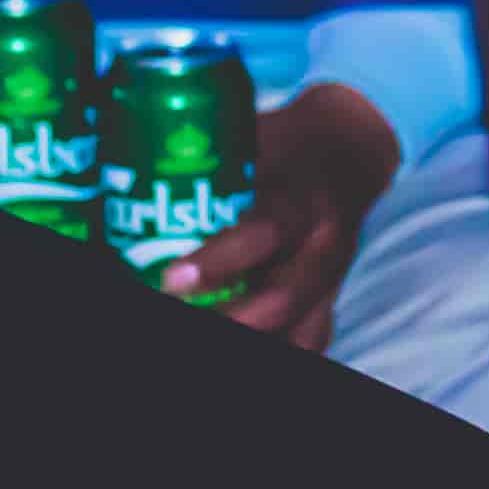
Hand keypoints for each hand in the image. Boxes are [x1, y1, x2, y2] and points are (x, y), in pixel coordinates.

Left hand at [165, 80, 403, 342]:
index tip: (171, 279)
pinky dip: (280, 344)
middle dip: (230, 319)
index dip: (217, 262)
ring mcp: (332, 283)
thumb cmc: (286, 148)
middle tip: (175, 310)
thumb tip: (140, 192)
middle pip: (284, 299)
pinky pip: (308, 341)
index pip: (264, 234)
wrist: (349, 156)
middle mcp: (325, 248)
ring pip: (303, 332)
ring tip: (206, 329)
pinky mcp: (329, 305)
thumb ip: (213, 173)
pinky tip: (253, 338)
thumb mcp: (255, 144)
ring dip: (258, 336)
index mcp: (304, 201)